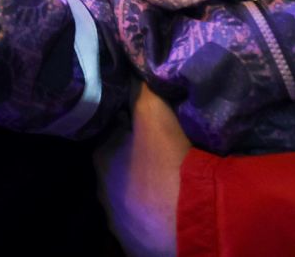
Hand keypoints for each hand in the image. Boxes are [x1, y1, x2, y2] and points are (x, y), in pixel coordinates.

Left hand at [93, 82, 186, 256]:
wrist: (192, 222)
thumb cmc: (169, 163)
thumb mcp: (153, 112)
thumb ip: (140, 85)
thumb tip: (129, 57)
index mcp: (101, 158)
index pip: (110, 131)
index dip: (128, 122)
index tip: (147, 117)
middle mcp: (101, 191)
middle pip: (119, 164)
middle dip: (135, 155)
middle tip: (163, 146)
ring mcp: (117, 221)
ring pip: (130, 194)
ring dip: (144, 186)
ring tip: (170, 176)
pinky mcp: (135, 244)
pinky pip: (143, 221)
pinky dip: (154, 212)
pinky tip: (172, 203)